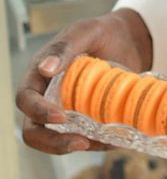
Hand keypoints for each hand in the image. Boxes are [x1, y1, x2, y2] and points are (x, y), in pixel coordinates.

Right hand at [15, 9, 152, 154]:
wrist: (129, 40)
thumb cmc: (102, 33)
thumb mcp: (85, 32)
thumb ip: (65, 47)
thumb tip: (44, 69)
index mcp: (40, 76)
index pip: (26, 100)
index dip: (38, 112)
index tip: (61, 116)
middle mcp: (47, 97)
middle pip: (35, 130)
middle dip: (53, 142)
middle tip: (81, 142)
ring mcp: (65, 112)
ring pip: (57, 141)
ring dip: (77, 146)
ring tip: (103, 141)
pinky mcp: (84, 121)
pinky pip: (83, 139)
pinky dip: (96, 144)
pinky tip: (115, 139)